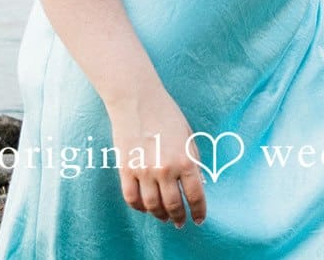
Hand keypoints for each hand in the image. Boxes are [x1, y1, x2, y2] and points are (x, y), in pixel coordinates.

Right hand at [104, 86, 206, 227]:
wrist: (138, 101)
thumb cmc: (168, 115)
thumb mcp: (189, 137)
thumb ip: (193, 161)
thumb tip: (198, 183)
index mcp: (185, 160)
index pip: (195, 195)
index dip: (198, 211)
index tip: (199, 219)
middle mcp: (165, 169)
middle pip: (173, 205)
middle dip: (179, 217)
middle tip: (181, 222)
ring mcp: (143, 171)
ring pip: (152, 206)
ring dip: (160, 216)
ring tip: (165, 218)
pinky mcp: (125, 170)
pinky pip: (131, 198)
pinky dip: (139, 207)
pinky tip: (145, 208)